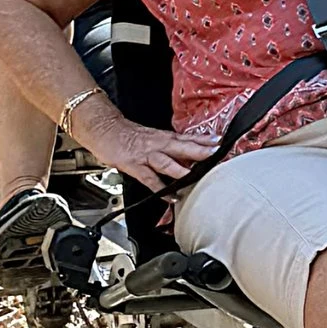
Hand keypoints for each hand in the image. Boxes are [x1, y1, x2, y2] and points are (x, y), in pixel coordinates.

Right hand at [80, 111, 215, 192]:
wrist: (105, 130)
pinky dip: (160, 189)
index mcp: (164, 137)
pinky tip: (171, 197)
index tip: (221, 141)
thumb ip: (171, 148)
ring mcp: (146, 155)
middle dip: (199, 150)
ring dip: (181, 168)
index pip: (188, 138)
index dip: (205, 139)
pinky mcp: (134, 165)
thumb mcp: (154, 138)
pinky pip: (149, 179)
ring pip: (166, 161)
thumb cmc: (129, 135)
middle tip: (216, 153)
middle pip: (182, 146)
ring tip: (195, 175)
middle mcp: (158, 144)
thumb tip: (191, 157)